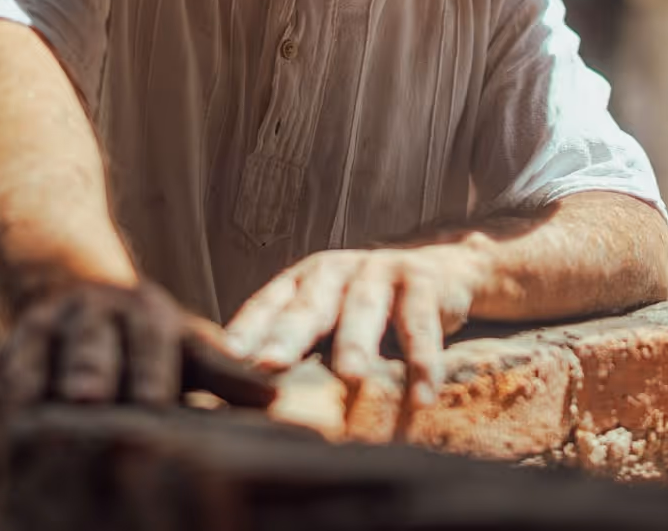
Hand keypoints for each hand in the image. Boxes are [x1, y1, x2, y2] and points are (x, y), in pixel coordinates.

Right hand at [0, 280, 275, 409]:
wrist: (70, 294)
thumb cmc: (148, 339)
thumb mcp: (188, 344)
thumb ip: (225, 371)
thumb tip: (276, 396)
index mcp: (138, 311)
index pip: (150, 339)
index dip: (150, 368)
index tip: (153, 401)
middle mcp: (82, 319)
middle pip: (85, 348)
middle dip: (85, 373)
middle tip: (86, 402)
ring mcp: (34, 341)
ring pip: (25, 382)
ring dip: (24, 425)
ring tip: (27, 474)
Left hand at [224, 246, 485, 405]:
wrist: (441, 270)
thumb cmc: (368, 305)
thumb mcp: (329, 315)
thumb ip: (297, 344)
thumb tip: (248, 396)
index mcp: (304, 280)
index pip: (268, 304)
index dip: (247, 329)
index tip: (226, 358)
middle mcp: (335, 270)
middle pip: (309, 305)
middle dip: (288, 336)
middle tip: (268, 366)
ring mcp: (379, 271)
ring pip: (363, 308)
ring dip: (356, 342)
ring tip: (350, 378)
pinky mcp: (423, 281)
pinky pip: (420, 324)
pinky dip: (422, 361)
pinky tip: (421, 397)